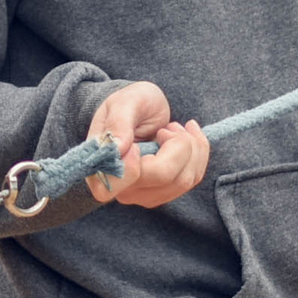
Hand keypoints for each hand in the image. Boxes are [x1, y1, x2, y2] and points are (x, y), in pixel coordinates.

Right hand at [85, 82, 209, 207]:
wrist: (143, 110)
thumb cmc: (130, 103)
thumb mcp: (124, 102)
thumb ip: (118, 123)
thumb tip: (117, 149)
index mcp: (99, 167)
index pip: (113, 187)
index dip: (133, 168)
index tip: (140, 143)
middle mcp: (120, 188)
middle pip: (162, 177)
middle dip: (176, 144)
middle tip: (168, 127)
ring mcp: (144, 194)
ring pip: (183, 180)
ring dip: (190, 147)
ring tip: (174, 129)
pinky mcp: (166, 191)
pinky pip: (193, 178)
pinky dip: (198, 152)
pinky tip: (186, 136)